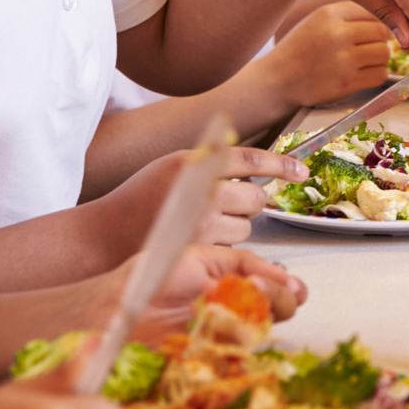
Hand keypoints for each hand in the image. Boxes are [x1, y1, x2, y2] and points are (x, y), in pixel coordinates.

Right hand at [100, 144, 304, 253]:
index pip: (252, 159)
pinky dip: (222, 247)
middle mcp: (201, 191)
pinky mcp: (201, 250)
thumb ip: (210, 163)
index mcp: (195, 163)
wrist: (106, 235)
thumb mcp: (173, 167)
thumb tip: (255, 167)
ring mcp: (202, 223)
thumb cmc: (140, 200)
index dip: (282, 164)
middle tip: (225, 205)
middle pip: (256, 198)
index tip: (301, 171)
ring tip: (203, 225)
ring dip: (234, 226)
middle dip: (249, 203)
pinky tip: (197, 242)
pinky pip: (231, 248)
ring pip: (246, 226)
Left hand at [127, 244, 306, 345]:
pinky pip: (237, 357)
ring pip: (262, 333)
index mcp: (240, 285)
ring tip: (228, 304)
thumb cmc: (156, 277)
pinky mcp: (211, 361)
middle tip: (257, 287)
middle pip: (280, 311)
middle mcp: (239, 312)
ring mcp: (227, 337)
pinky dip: (234, 342)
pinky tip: (215, 327)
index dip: (289, 287)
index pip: (280, 289)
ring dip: (255, 316)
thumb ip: (241, 262)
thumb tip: (280, 274)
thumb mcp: (202, 257)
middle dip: (277, 297)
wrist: (120, 305)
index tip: (289, 285)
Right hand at [266, 1, 391, 107]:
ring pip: (384, 53)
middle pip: (382, 32)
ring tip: (365, 61)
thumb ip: (347, 15)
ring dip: (379, 59)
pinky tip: (363, 74)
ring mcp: (343, 59)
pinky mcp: (348, 83)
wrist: (277, 80)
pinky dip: (376, 75)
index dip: (377, 21)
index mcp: (329, 14)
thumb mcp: (317, 20)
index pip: (372, 10)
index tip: (373, 31)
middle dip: (380, 40)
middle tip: (369, 48)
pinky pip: (380, 74)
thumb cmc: (300, 49)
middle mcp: (337, 34)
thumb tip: (386, 16)